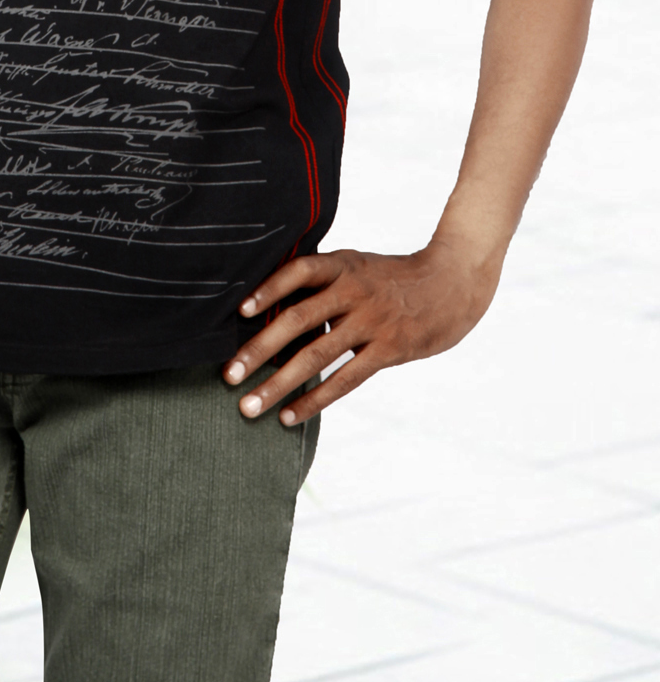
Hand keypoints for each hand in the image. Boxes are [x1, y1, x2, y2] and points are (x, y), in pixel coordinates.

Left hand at [223, 239, 502, 423]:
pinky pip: (345, 379)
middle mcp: (354, 292)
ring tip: (249, 406)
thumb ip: (323, 282)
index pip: (299, 271)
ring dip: (279, 383)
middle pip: (298, 319)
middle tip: (229, 375)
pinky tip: (290, 416)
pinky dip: (315, 400)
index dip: (268, 288)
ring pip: (317, 356)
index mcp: (344, 265)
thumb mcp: (358, 266)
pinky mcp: (388, 350)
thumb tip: (272, 308)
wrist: (453, 285)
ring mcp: (372, 322)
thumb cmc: (394, 278)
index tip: (240, 311)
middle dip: (259, 349)